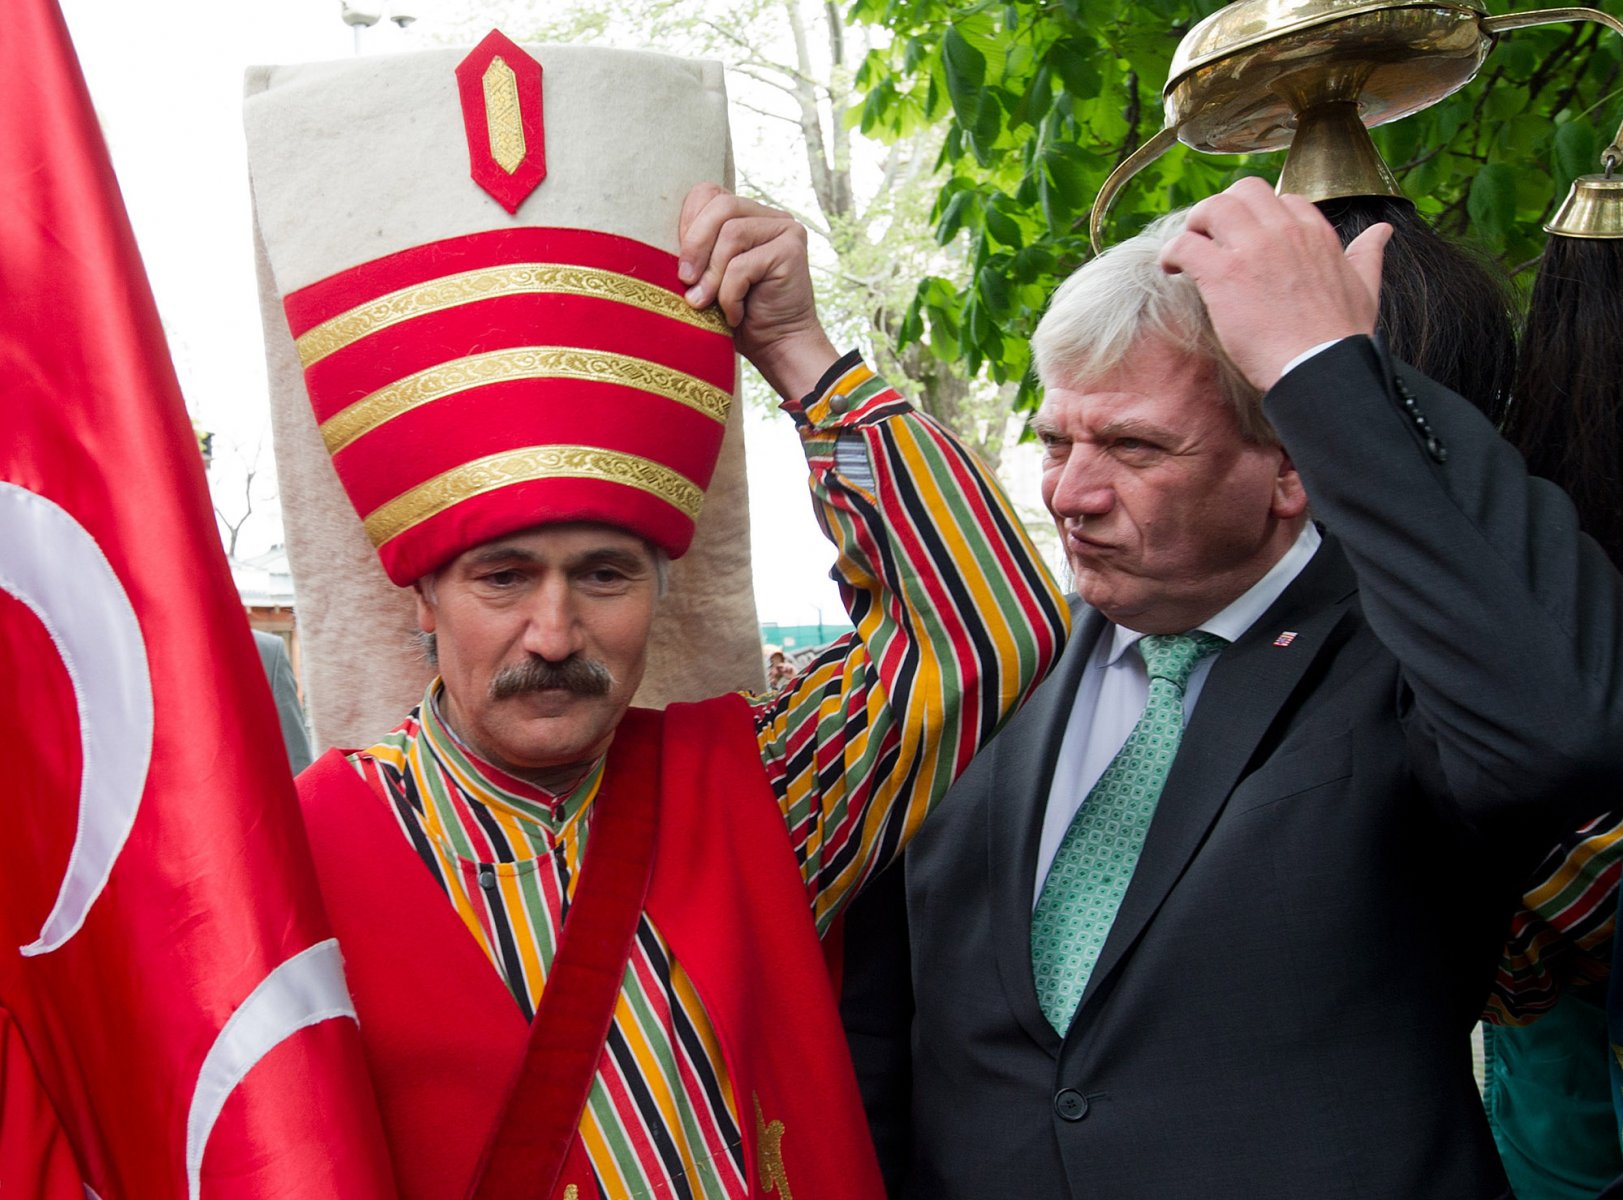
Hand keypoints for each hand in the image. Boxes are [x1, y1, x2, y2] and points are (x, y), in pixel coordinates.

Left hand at [678, 183, 838, 400]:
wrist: (777, 348)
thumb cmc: (736, 315)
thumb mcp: (705, 277)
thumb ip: (693, 251)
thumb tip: (656, 237)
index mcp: (745, 214)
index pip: (708, 194)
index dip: (689, 224)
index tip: (681, 265)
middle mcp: (769, 215)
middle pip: (721, 207)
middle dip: (695, 245)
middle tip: (686, 281)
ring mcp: (786, 229)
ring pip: (732, 234)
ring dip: (712, 276)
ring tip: (706, 304)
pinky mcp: (792, 249)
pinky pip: (744, 265)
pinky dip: (731, 295)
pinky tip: (735, 315)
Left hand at [1157, 177, 1390, 390]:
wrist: (1320, 367)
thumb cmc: (1341, 338)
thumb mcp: (1365, 288)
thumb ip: (1367, 256)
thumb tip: (1383, 232)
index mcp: (1315, 233)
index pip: (1282, 200)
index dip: (1259, 217)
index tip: (1245, 241)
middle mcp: (1284, 232)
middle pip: (1245, 191)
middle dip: (1223, 208)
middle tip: (1209, 238)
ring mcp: (1253, 249)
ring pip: (1213, 207)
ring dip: (1194, 225)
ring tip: (1187, 251)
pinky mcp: (1224, 274)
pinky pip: (1185, 244)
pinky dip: (1172, 252)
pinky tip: (1171, 270)